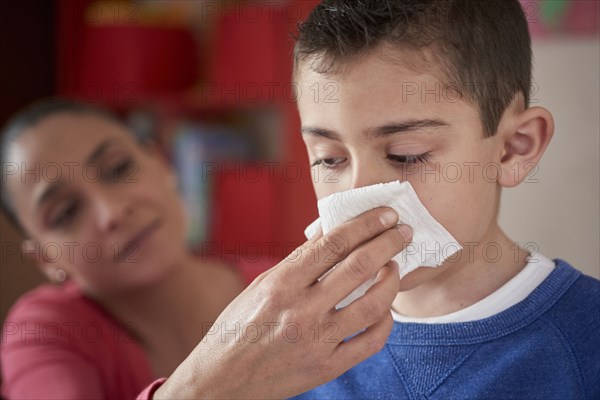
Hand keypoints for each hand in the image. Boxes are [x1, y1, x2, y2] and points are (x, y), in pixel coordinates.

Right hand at [154, 207, 411, 398]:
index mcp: (281, 284)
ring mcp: (317, 341)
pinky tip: (386, 308)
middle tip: (403, 231)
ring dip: (392, 279)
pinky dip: (386, 321)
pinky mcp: (328, 367)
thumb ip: (298, 261)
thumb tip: (331, 232)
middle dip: (388, 243)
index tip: (385, 214)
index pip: (333, 244)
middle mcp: (301, 311)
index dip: (365, 224)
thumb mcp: (261, 285)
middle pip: (359, 267)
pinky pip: (371, 342)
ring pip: (373, 304)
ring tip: (395, 267)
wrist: (224, 380)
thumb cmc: (238, 328)